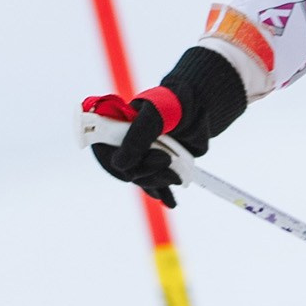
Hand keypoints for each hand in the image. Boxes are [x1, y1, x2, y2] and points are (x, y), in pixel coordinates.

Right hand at [80, 47, 249, 209]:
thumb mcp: (153, 116)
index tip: (131, 164)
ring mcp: (141, 155)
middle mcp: (125, 143)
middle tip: (166, 160)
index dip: (116, 161)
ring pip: (141, 179)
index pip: (104, 150)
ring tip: (175, 174)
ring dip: (158, 181)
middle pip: (125, 170)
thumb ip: (137, 138)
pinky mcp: (157, 166)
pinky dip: (163, 193)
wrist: (201, 108)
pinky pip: (155, 185)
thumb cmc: (174, 104)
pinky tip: (170, 201)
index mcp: (116, 126)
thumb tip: (120, 165)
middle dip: (146, 172)